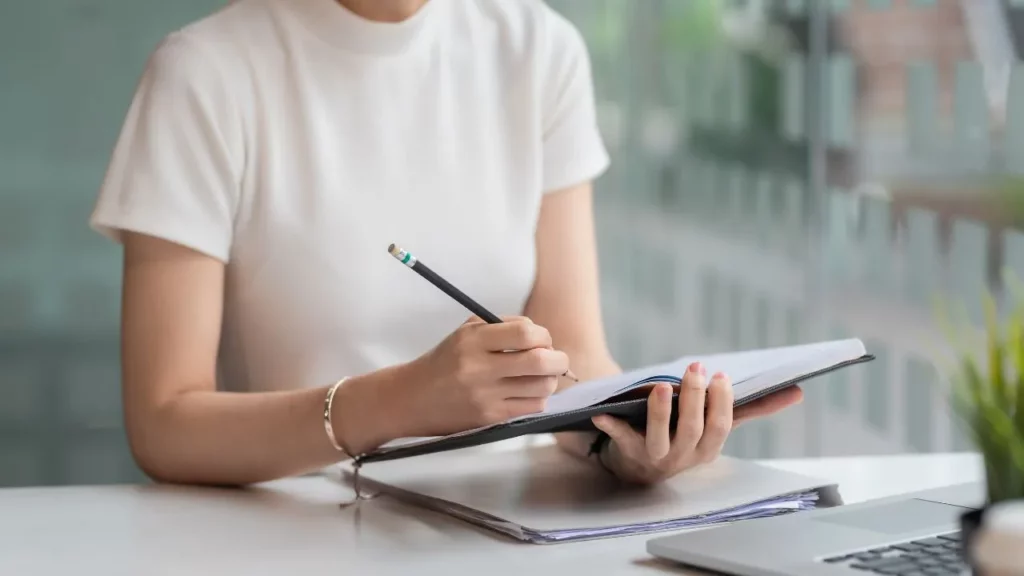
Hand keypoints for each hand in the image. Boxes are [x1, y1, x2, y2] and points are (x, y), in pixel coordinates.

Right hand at [403, 316, 568, 436]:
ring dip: (550, 380)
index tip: (543, 340)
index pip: (526, 333)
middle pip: (540, 362)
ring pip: (541, 387)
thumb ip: (504, 326)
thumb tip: (543, 336)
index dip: (544, 335)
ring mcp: (485, 396)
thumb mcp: (467, 332)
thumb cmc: (446, 360)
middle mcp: (479, 368)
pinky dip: (537, 397)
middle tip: (556, 359)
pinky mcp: (490, 418)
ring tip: (540, 376)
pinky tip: (526, 392)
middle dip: (558, 359)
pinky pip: (532, 407)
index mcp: (473, 340)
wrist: (413, 398)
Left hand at [590, 362, 802, 484]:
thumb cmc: (684, 433)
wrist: (640, 463)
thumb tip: (797, 393)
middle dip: (695, 399)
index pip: (721, 427)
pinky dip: (612, 426)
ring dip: (661, 412)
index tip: (722, 376)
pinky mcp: (627, 452)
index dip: (722, 403)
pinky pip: (620, 440)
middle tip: (695, 367)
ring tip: (662, 386)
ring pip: (660, 438)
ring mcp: (655, 456)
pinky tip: (603, 412)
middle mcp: (684, 456)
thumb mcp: (716, 423)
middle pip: (693, 430)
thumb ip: (752, 409)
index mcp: (708, 448)